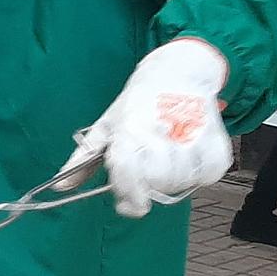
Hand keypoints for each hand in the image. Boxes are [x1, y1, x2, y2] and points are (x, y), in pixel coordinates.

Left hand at [59, 38, 231, 217]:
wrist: (180, 70)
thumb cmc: (139, 100)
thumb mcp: (106, 124)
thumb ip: (83, 160)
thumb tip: (62, 187)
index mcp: (129, 128)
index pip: (128, 173)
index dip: (129, 197)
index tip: (128, 205)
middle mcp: (160, 130)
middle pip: (156, 181)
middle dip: (150, 185)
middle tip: (149, 171)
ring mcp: (191, 133)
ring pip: (182, 180)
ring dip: (174, 179)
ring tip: (168, 159)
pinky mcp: (215, 137)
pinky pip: (210, 173)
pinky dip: (201, 173)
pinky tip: (190, 158)